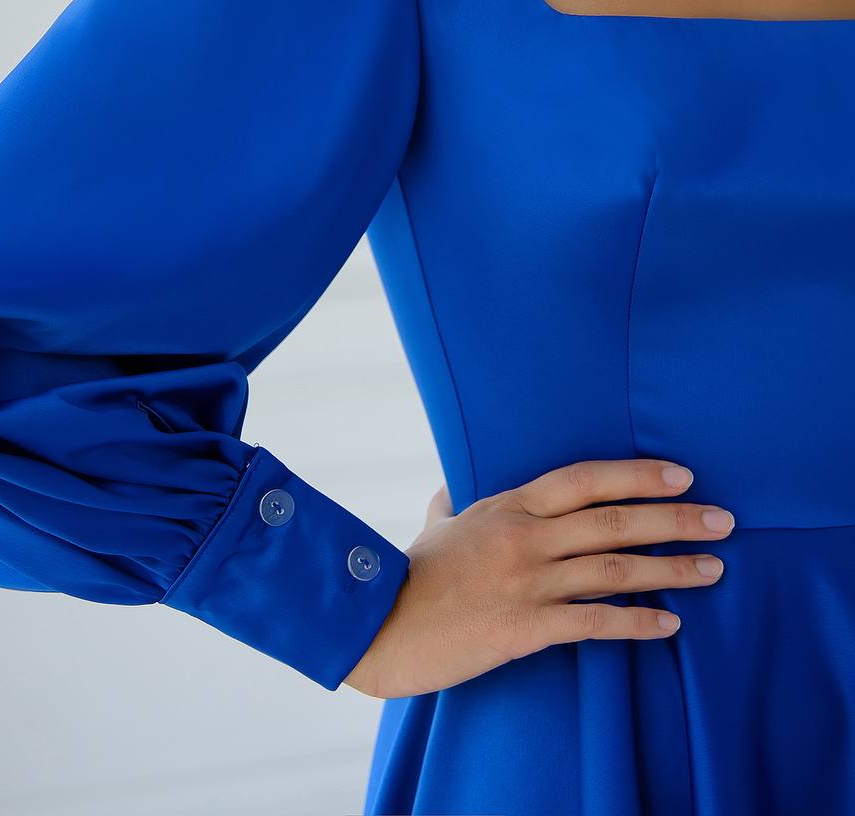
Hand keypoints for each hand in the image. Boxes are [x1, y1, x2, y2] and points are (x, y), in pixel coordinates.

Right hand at [343, 458, 732, 699]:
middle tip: (723, 518)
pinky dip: (636, 624)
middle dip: (674, 517)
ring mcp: (527, 582)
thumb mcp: (435, 523)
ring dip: (670, 569)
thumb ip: (453, 501)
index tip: (680, 473)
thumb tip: (454, 484)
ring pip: (613, 570)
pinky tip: (669, 626)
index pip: (584, 479)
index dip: (636, 474)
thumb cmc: (408, 572)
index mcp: (508, 505)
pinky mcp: (524, 628)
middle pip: (613, 521)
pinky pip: (594, 624)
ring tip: (713, 568)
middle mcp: (525, 537)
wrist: (377, 622)